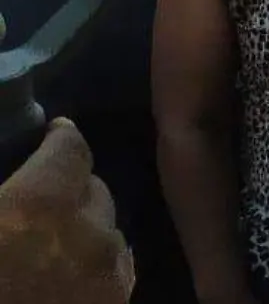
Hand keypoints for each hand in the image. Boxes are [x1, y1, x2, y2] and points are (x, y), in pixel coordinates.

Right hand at [0, 119, 136, 303]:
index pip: (72, 148)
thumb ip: (4, 200)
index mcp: (40, 204)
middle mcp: (87, 231)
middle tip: (46, 199)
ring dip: (89, 230)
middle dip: (73, 189)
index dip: (61, 140)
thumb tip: (16, 194)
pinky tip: (69, 276)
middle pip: (96, 190)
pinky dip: (98, 266)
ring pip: (111, 232)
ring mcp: (107, 275)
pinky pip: (116, 272)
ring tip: (56, 242)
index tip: (55, 135)